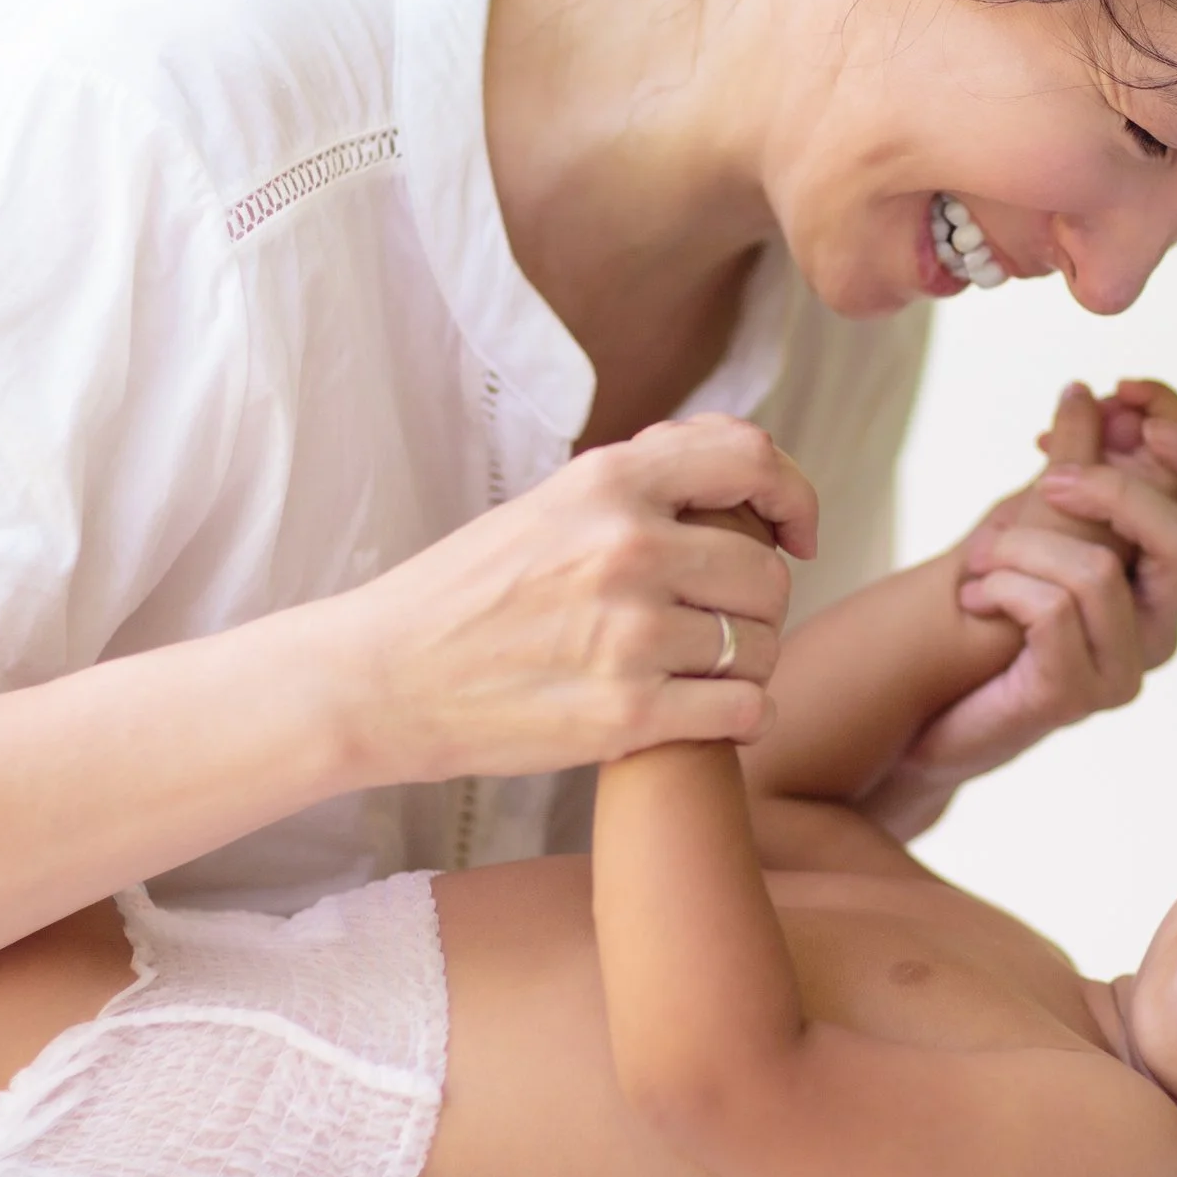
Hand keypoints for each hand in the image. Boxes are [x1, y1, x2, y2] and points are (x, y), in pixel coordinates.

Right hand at [319, 414, 818, 784]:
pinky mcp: (625, 717)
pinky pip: (744, 712)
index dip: (795, 497)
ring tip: (703, 672)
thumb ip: (643, 483)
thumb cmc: (467, 595)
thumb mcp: (550, 505)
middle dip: (760, 605)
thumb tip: (740, 464)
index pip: (752, 459)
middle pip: (768, 573)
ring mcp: (630, 635)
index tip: (796, 536)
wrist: (380, 680)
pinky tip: (711, 716)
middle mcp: (627, 548)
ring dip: (749, 665)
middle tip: (723, 626)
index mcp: (608, 483)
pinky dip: (742, 718)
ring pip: (762, 648)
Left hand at [874, 380, 1176, 813]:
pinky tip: (976, 595)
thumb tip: (1090, 394)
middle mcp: (1160, 620)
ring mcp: (1124, 666)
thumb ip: (1073, 463)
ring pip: (1096, 571)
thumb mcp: (1034, 515)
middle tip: (1045, 476)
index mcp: (1162, 568)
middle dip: (1108, 487)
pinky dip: (1001, 586)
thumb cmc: (990, 600)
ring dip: (1020, 545)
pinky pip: (1050, 613)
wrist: (932, 694)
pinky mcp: (1077, 696)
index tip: (1124, 391)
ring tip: (980, 559)